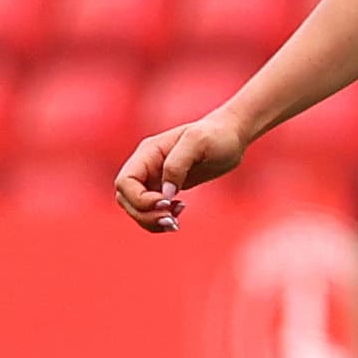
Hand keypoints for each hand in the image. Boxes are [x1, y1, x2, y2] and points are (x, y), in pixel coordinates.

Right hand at [114, 110, 249, 231]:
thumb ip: (177, 164)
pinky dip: (160, 217)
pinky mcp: (165, 188)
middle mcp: (146, 166)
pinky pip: (151, 209)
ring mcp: (153, 178)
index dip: (139, 199)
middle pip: (126, 198)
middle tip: (172, 221)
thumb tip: (166, 192)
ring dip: (151, 220)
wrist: (232, 136)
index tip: (166, 203)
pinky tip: (179, 211)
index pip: (125, 182)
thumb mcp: (199, 142)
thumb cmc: (217, 135)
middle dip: (144, 214)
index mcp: (148, 153)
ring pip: (136, 207)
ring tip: (175, 222)